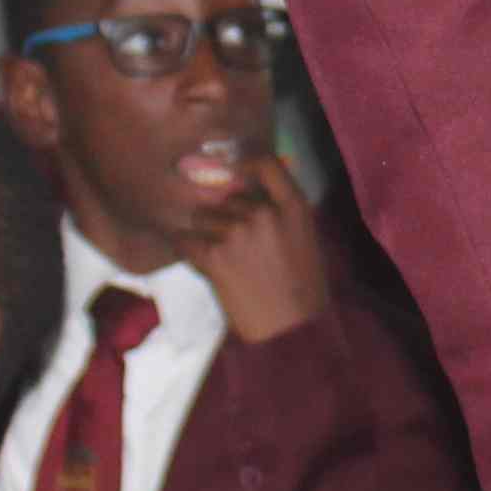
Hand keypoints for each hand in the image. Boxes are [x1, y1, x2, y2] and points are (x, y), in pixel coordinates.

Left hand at [177, 147, 331, 343]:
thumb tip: (247, 191)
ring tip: (226, 259)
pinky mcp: (213, 256)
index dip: (247, 159)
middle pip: (227, 196)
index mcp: (293, 207)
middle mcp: (263, 212)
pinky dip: (188, 249)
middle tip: (237, 244)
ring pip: (203, 217)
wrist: (290, 330)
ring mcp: (237, 233)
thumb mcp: (305, 239)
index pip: (266, 164)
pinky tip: (202, 262)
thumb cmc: (302, 288)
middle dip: (226, 214)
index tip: (234, 165)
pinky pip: (186, 240)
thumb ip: (281, 211)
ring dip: (207, 233)